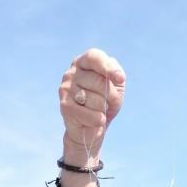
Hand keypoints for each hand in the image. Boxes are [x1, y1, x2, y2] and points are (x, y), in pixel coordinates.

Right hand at [59, 48, 125, 162]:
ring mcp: (66, 88)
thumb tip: (118, 76)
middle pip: (99, 81)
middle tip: (110, 104)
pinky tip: (97, 120)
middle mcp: (72, 72)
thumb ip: (116, 77)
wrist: (91, 129)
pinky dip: (98, 119)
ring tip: (99, 111)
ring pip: (95, 99)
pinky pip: (89, 113)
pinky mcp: (65, 106)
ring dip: (103, 109)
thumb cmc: (104, 104)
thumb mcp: (116, 88)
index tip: (120, 79)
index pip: (95, 57)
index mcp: (84, 63)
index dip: (109, 68)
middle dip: (112, 96)